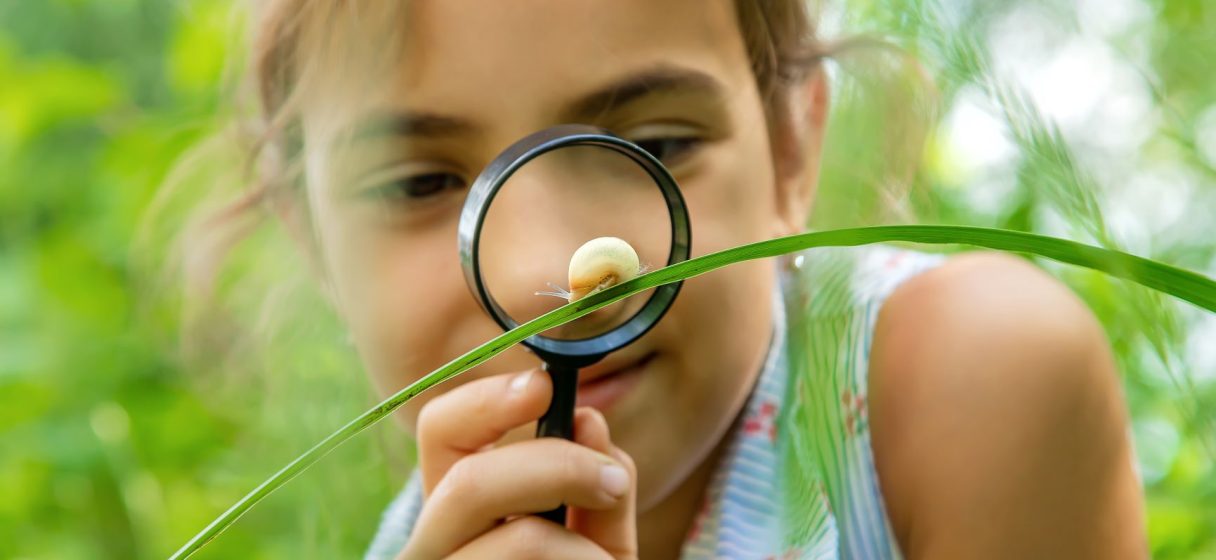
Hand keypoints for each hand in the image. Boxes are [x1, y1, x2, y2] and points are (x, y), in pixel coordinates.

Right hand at [397, 369, 638, 558]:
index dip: (487, 400)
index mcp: (456, 511)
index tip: (544, 386)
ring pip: (519, 542)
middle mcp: (432, 549)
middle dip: (556, 466)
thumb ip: (597, 488)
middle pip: (470, 482)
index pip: (441, 432)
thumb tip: (590, 418)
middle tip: (611, 481)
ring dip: (584, 548)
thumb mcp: (600, 546)